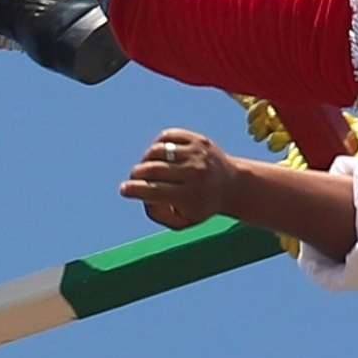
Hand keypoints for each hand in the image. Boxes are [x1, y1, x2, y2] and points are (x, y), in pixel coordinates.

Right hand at [121, 129, 249, 232]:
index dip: (133, 190)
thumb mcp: (182, 221)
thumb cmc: (201, 205)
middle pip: (152, 170)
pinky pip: (166, 136)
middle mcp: (194, 173)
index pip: (153, 191)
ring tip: (148, 167)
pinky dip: (157, 145)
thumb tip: (141, 194)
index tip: (124, 190)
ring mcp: (196, 153)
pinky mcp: (197, 139)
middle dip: (136, 175)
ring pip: (156, 151)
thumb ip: (157, 214)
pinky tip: (159, 155)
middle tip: (135, 179)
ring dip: (145, 160)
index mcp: (190, 196)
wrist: (233, 185)